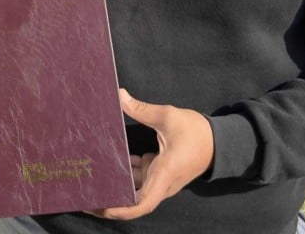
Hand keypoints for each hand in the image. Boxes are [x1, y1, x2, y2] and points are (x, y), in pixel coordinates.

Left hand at [93, 89, 214, 220]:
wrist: (220, 142)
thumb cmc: (197, 132)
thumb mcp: (169, 116)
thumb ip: (141, 109)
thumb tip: (119, 95)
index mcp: (164, 174)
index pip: (142, 203)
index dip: (121, 209)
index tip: (102, 207)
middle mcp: (161, 182)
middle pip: (132, 198)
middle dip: (110, 196)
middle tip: (84, 191)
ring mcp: (160, 179)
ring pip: (133, 185)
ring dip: (115, 180)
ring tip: (90, 174)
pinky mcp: (159, 172)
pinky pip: (139, 176)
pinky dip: (125, 169)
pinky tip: (109, 158)